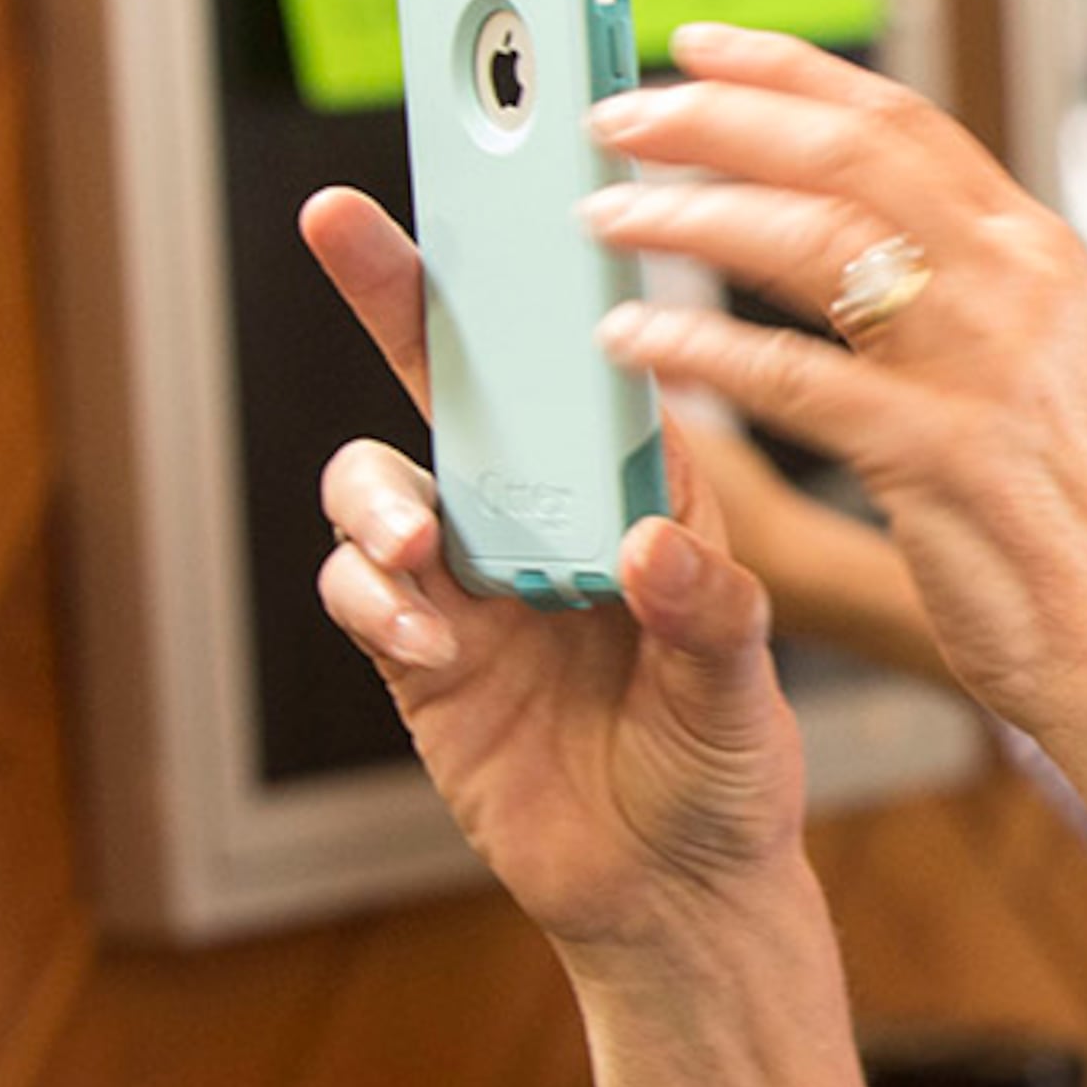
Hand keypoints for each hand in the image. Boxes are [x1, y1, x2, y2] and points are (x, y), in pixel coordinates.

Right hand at [303, 188, 807, 952]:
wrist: (677, 895)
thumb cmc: (728, 770)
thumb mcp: (742, 691)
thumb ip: (707, 615)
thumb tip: (648, 547)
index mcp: (646, 493)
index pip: (586, 363)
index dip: (542, 279)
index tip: (505, 190)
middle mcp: (551, 516)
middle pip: (457, 385)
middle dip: (397, 297)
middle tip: (343, 223)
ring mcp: (476, 578)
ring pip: (386, 481)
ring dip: (382, 496)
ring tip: (419, 543)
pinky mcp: (420, 651)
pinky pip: (361, 589)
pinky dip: (377, 599)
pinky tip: (428, 640)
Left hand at [570, 26, 1086, 750]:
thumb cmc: (1074, 525)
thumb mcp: (1036, 370)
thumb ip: (955, 291)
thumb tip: (843, 229)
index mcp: (1037, 254)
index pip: (902, 120)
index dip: (788, 71)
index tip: (697, 47)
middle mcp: (1018, 286)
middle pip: (847, 151)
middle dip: (714, 119)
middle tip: (617, 118)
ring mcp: (984, 365)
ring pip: (811, 239)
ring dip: (687, 215)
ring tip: (604, 215)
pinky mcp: (940, 455)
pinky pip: (792, 377)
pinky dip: (701, 349)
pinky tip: (636, 342)